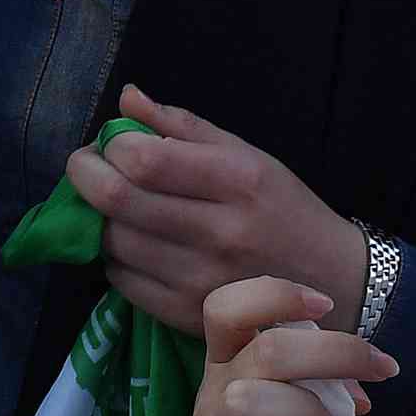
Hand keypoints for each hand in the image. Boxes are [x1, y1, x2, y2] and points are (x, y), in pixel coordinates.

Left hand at [60, 85, 364, 336]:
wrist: (330, 282)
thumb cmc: (283, 209)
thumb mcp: (247, 155)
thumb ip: (183, 127)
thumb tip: (127, 99)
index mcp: (236, 180)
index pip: (144, 160)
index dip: (109, 146)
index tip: (108, 143)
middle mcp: (218, 231)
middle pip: (117, 200)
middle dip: (85, 175)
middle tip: (87, 167)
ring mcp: (201, 280)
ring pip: (113, 242)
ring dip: (99, 218)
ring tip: (116, 206)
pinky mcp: (187, 316)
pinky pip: (122, 281)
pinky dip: (116, 257)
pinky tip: (134, 244)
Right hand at [155, 276, 398, 415]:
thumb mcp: (275, 414)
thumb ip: (313, 384)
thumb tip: (368, 375)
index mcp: (225, 368)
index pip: (226, 306)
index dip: (276, 293)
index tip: (325, 305)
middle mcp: (213, 398)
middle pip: (267, 349)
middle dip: (336, 352)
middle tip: (379, 371)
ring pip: (249, 402)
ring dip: (307, 410)